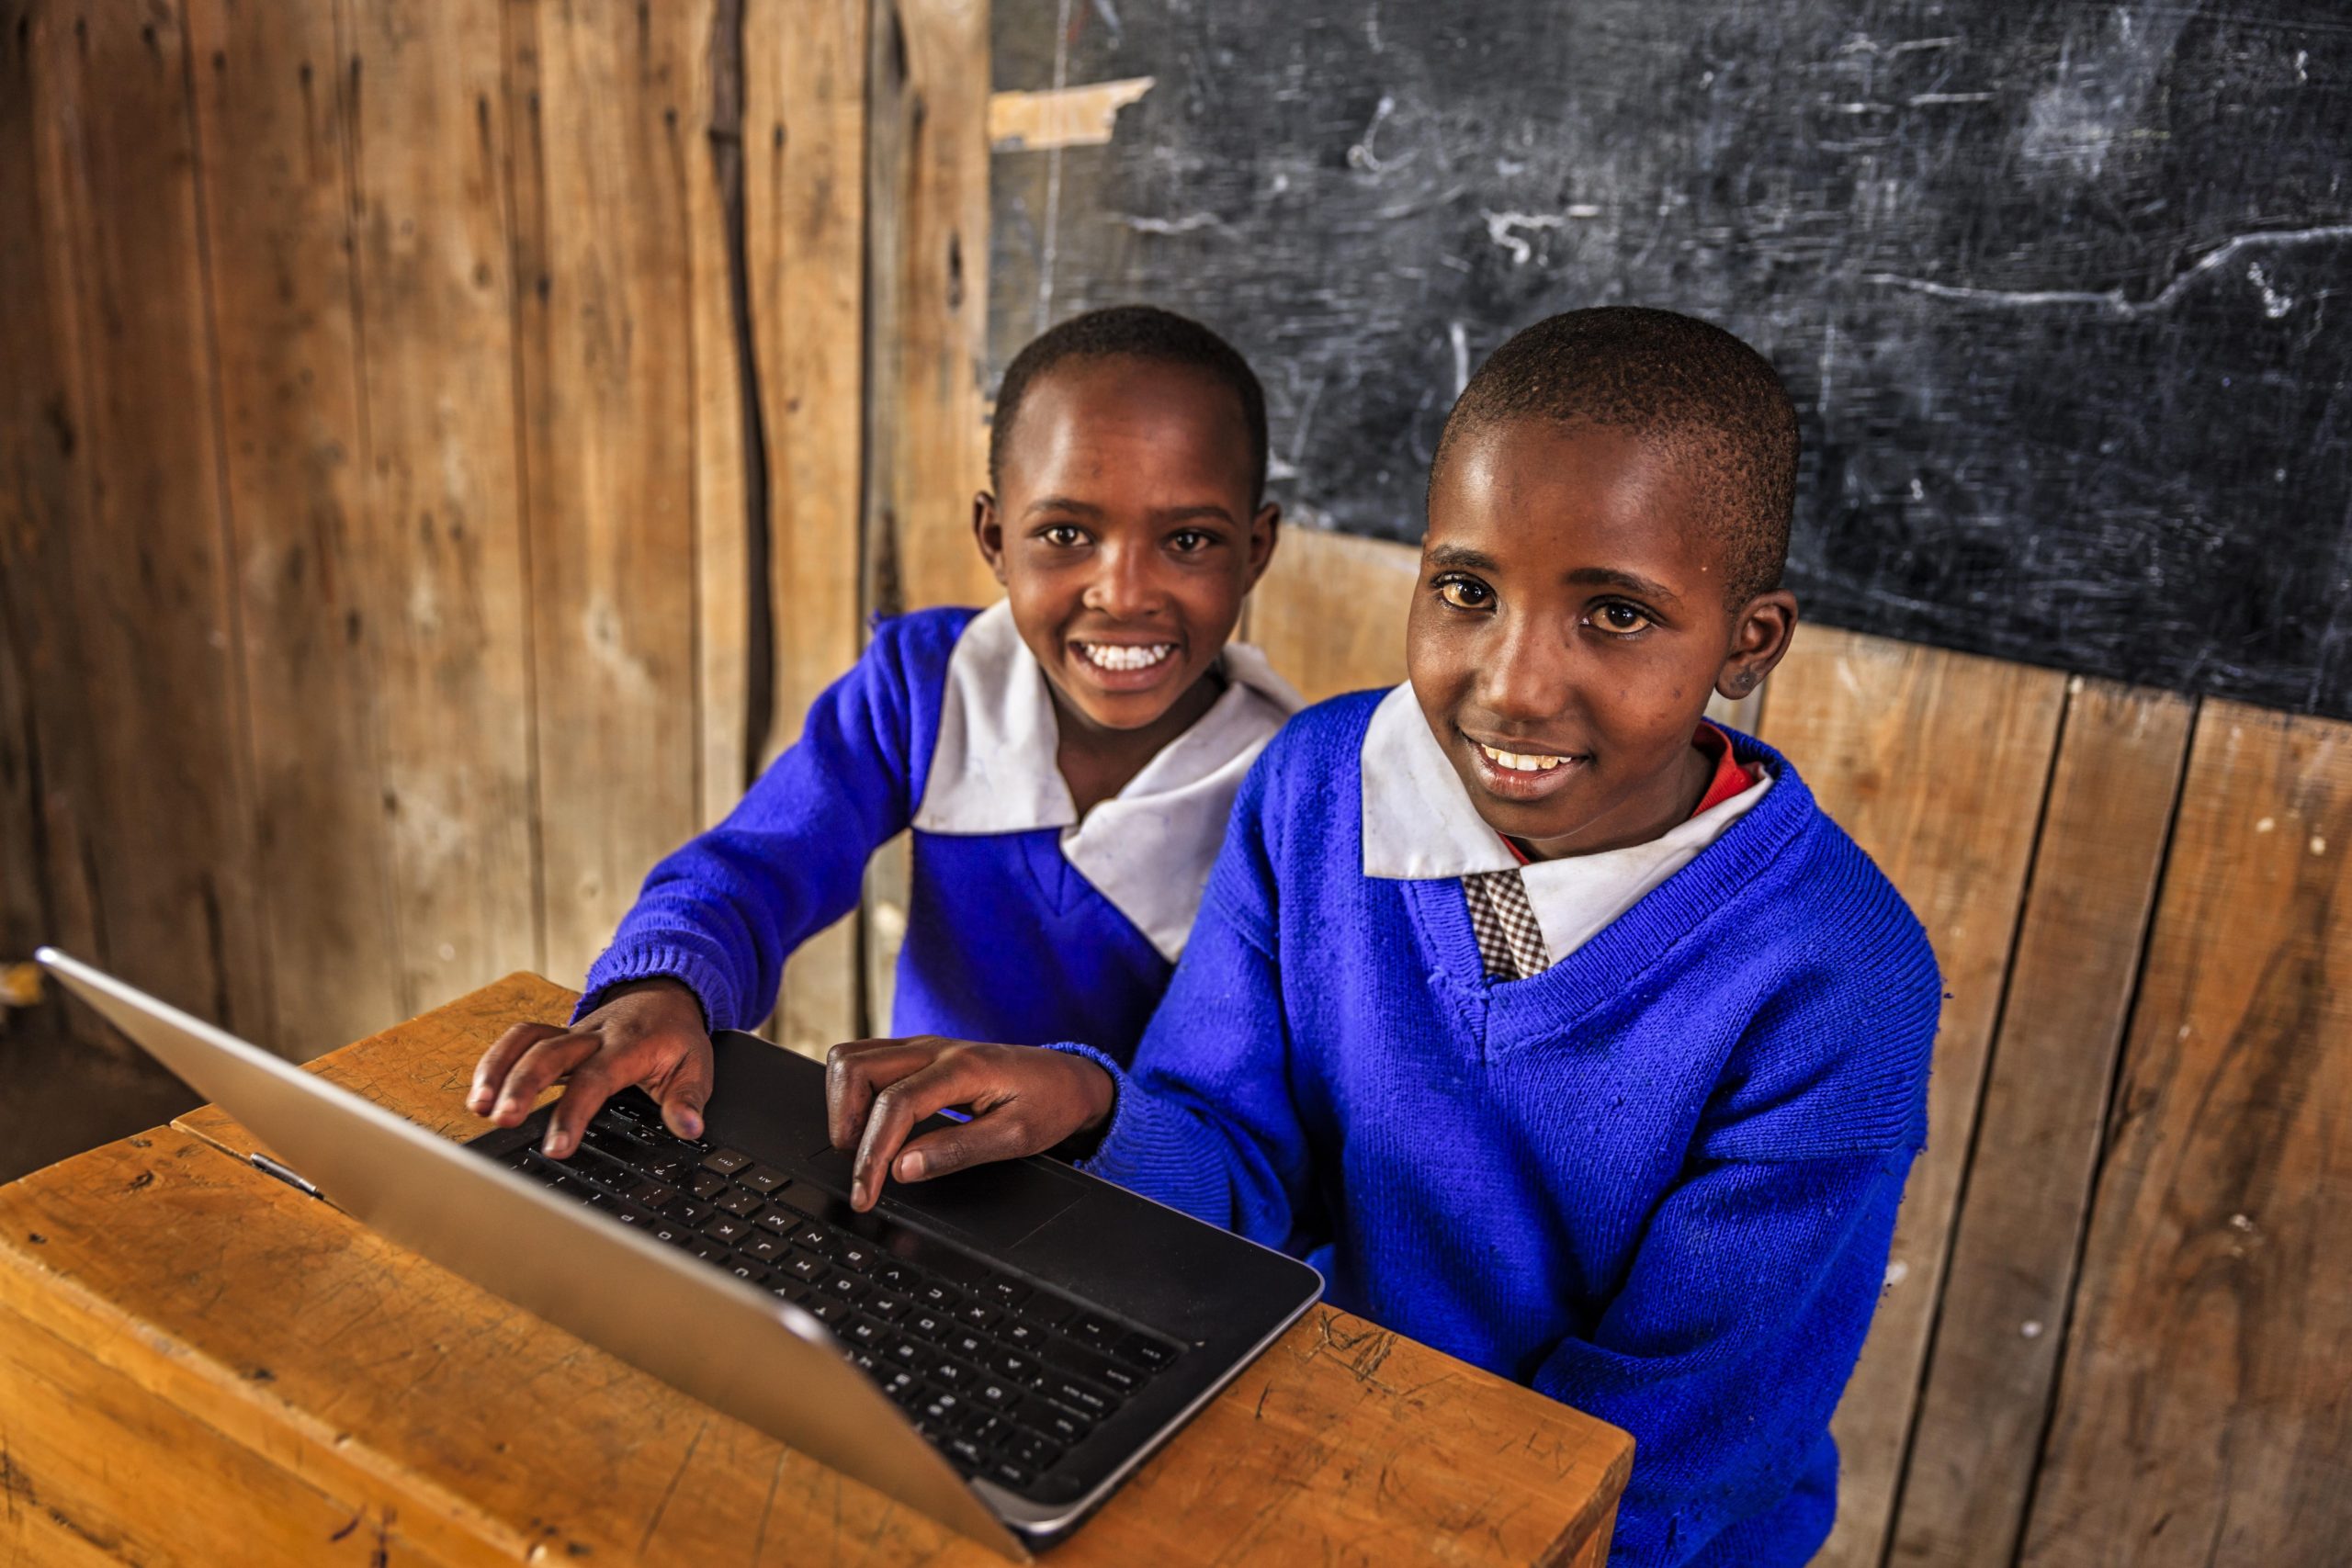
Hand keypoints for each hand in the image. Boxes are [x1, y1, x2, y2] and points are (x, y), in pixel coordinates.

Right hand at [467, 978, 714, 1157]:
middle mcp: (593, 1035)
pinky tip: (480, 1093)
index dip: (573, 1112)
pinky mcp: (555, 1035)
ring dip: (497, 1070)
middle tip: (502, 1120)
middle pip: (548, 1053)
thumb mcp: (697, 1065)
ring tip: (478, 1108)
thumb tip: (688, 1128)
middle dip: (521, 1085)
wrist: (664, 993)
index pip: (594, 1078)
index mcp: (628, 1046)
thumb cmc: (675, 1035)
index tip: (557, 1147)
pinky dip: (495, 1062)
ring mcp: (570, 1033)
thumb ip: (689, 1099)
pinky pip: (519, 1040)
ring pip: (525, 1039)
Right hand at [826, 1037, 1114, 1210]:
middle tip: (861, 1167)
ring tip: (863, 1147)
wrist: (1069, 1079)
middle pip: (854, 1067)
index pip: (895, 1105)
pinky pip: (864, 1060)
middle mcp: (934, 1048)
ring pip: (851, 1057)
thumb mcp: (1016, 1138)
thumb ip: (957, 1152)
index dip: (871, 1154)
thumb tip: (902, 1168)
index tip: (865, 1194)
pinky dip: (853, 1094)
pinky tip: (871, 1126)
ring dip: (844, 1105)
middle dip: (845, 1123)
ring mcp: (922, 1046)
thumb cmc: (1049, 1104)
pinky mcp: (917, 1053)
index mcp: (962, 1068)